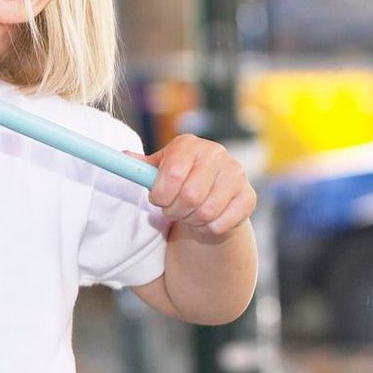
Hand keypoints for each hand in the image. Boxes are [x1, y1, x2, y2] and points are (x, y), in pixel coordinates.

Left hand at [134, 136, 257, 239]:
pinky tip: (204, 220)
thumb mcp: (158, 170)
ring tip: (187, 214)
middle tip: (171, 211)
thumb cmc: (178, 180)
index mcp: (189, 144)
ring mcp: (236, 174)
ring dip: (190, 220)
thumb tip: (123, 156)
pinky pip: (221, 223)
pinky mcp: (248, 196)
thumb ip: (141, 166)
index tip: (157, 200)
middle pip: (190, 196)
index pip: (173, 173)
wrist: (212, 194)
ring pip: (206, 211)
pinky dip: (207, 228)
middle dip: (174, 210)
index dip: (160, 193)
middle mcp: (216, 153)